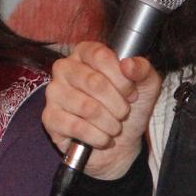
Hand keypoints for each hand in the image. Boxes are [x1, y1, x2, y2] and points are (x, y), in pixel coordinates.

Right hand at [42, 41, 161, 179]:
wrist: (120, 143)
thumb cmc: (128, 107)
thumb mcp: (146, 85)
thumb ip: (142, 69)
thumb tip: (128, 64)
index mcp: (85, 52)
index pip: (100, 56)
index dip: (121, 78)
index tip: (131, 93)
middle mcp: (65, 68)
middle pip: (94, 82)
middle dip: (118, 104)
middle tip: (123, 113)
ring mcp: (54, 92)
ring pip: (87, 107)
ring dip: (110, 123)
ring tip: (114, 127)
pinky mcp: (50, 117)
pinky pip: (76, 127)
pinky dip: (97, 137)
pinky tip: (102, 138)